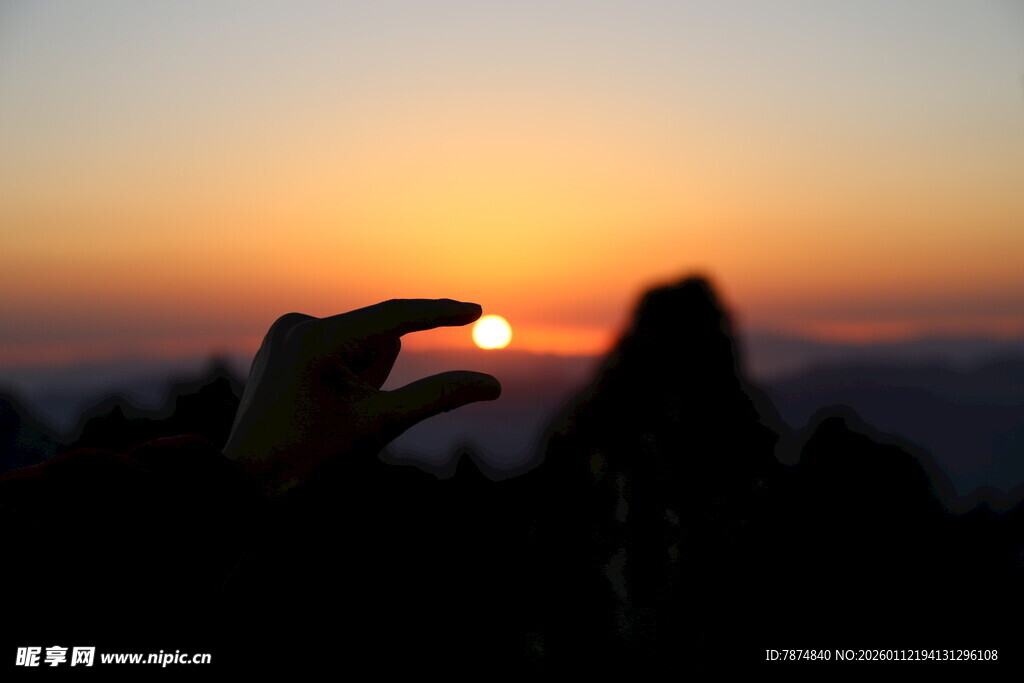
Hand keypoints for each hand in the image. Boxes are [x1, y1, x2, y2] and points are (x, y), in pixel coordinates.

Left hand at [224, 299, 500, 497]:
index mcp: (318, 340)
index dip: (439, 314)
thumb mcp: (381, 425)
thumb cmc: (312, 461)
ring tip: (330, 415)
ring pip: (357, 344)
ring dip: (363, 375)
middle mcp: (297, 324)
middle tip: (351, 415)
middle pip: (375, 339)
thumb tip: (491, 385)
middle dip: (380, 374)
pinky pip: (334, 348)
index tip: (476, 310)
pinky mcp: (280, 343)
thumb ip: (438, 396)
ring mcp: (284, 332)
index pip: (394, 317)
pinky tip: (315, 408)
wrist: (245, 487)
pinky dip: (343, 374)